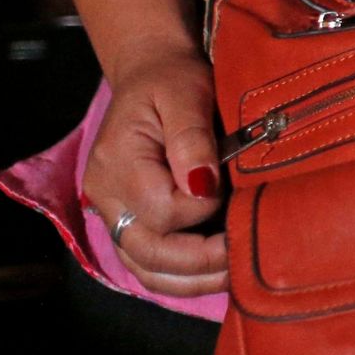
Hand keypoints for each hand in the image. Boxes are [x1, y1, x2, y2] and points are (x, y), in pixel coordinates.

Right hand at [81, 52, 227, 296]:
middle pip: (149, 253)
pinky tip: (216, 273)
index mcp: (118, 164)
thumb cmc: (172, 80)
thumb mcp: (186, 94)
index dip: (205, 209)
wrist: (152, 73)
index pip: (163, 211)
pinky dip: (181, 276)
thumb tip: (203, 186)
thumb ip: (192, 140)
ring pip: (146, 269)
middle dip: (201, 263)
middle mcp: (107, 197)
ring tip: (236, 273)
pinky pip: (148, 263)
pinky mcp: (128, 221)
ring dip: (192, 280)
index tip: (233, 189)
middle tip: (247, 255)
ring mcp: (113, 213)